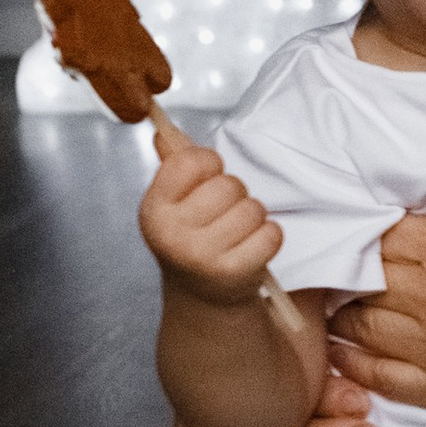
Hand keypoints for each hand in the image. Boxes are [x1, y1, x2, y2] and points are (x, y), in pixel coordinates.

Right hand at [139, 133, 282, 300]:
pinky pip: (271, 234)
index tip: (207, 179)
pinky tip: (253, 245)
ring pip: (252, 209)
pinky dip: (269, 236)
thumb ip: (174, 165)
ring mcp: (202, 256)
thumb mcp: (174, 204)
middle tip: (224, 213)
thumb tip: (166, 132)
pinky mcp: (234, 272)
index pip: (190, 161)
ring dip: (253, 216)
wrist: (202, 294)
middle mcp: (172, 234)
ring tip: (238, 231)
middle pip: (227, 185)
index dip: (209, 164)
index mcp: (154, 209)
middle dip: (234, 194)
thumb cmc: (192, 237)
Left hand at [328, 97, 425, 426]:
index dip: (371, 224)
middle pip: (363, 275)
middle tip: (351, 259)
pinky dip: (354, 362)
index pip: (381, 229)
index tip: (374, 223)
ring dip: (349, 310)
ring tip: (349, 298)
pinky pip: (377, 377)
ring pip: (359, 326)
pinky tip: (350, 349)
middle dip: (356, 265)